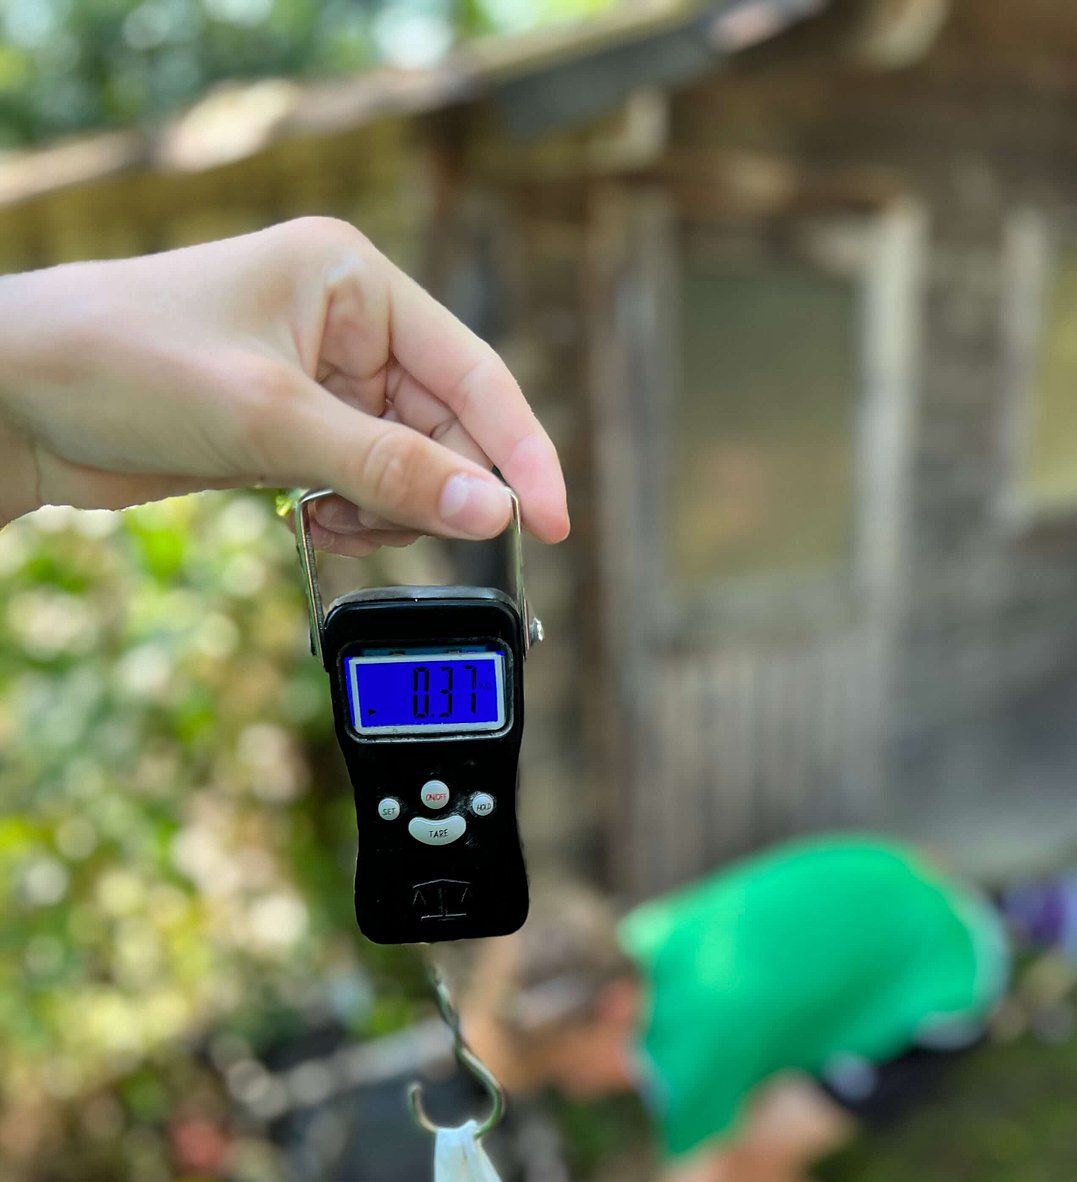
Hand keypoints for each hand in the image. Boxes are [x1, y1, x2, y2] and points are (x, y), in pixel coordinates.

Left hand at [0, 218, 568, 554]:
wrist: (20, 400)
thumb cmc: (124, 364)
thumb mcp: (270, 419)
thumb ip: (388, 469)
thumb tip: (488, 512)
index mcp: (353, 281)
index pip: (474, 376)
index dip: (519, 456)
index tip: (549, 525)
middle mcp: (346, 326)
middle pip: (445, 431)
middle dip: (431, 492)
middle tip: (393, 531)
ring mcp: (319, 381)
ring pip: (405, 468)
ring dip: (384, 512)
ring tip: (327, 522)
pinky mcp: (292, 431)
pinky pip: (361, 486)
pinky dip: (350, 518)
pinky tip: (308, 522)